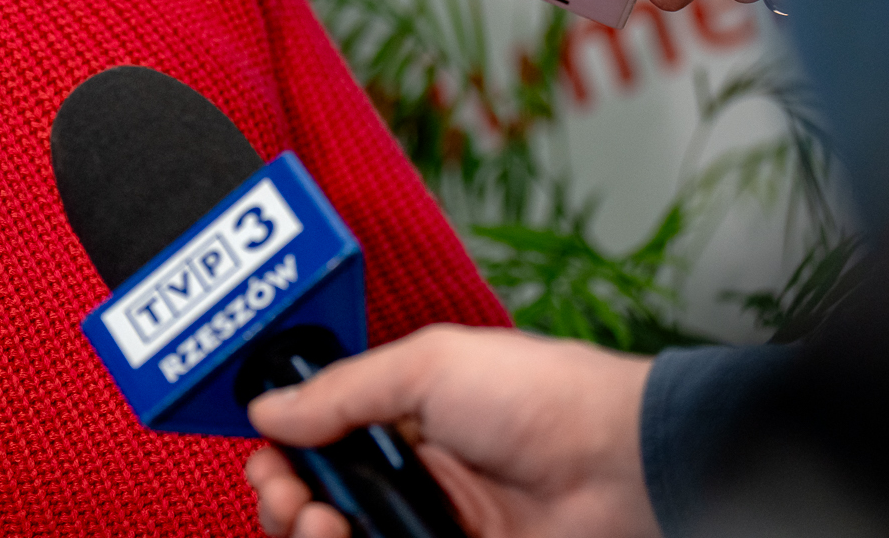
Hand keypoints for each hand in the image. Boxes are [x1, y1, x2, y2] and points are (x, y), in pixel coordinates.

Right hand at [244, 325, 659, 537]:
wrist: (621, 464)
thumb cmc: (540, 396)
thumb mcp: (428, 367)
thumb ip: (343, 391)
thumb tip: (267, 408)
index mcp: (401, 413)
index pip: (317, 438)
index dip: (283, 452)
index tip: (268, 461)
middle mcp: (411, 473)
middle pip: (319, 499)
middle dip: (285, 500)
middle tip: (291, 500)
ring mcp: (433, 524)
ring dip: (311, 534)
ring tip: (322, 526)